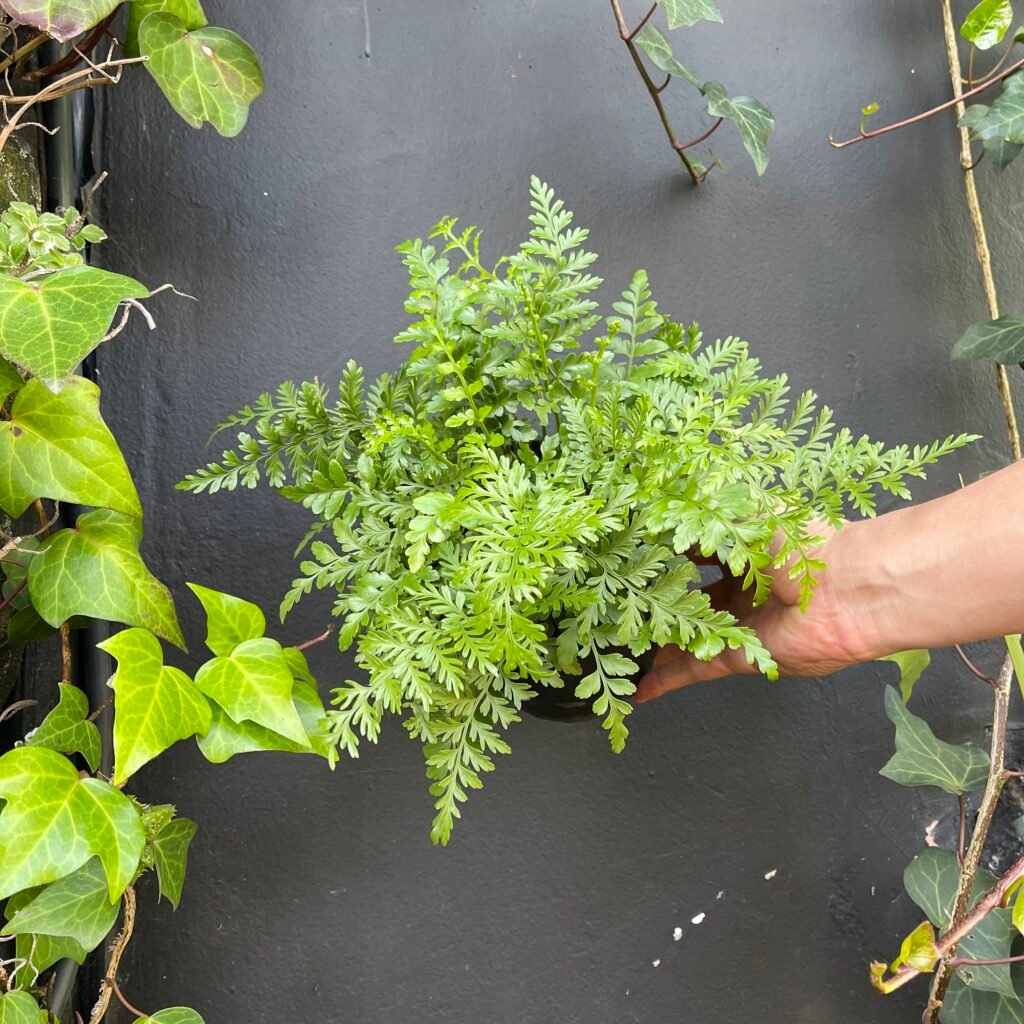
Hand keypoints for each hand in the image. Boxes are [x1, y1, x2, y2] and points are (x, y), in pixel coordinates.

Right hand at [634, 525, 870, 701]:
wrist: (845, 590)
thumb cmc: (801, 543)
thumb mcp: (744, 515)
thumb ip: (698, 521)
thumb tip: (655, 524)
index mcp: (742, 548)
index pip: (691, 551)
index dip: (662, 554)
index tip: (629, 557)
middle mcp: (739, 588)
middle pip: (686, 596)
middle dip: (655, 600)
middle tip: (619, 604)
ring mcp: (737, 625)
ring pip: (684, 635)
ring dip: (655, 642)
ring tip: (619, 646)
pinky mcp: (736, 657)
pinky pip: (693, 670)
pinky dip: (666, 681)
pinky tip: (640, 688)